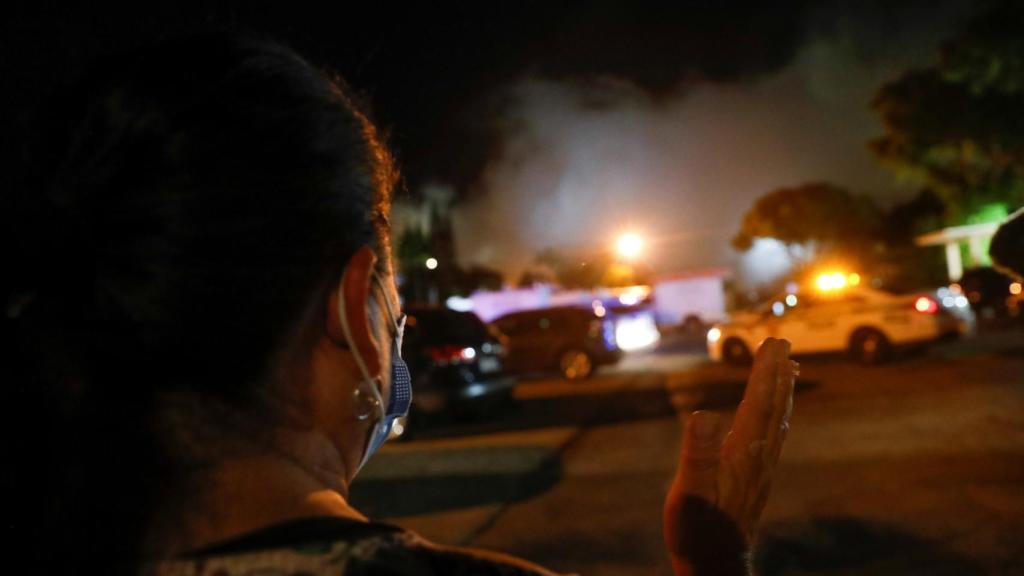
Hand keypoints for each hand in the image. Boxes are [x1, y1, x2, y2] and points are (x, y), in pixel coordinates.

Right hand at [664, 338, 796, 575]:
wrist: (715, 564)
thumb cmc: (696, 529)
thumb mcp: (688, 491)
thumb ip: (697, 454)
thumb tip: (702, 414)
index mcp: (743, 454)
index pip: (758, 403)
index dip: (765, 372)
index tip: (773, 343)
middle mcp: (759, 458)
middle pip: (773, 407)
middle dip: (777, 373)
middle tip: (782, 342)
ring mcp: (761, 469)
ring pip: (778, 421)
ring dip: (782, 391)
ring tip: (787, 368)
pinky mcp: (757, 478)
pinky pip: (774, 436)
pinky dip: (777, 414)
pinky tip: (775, 414)